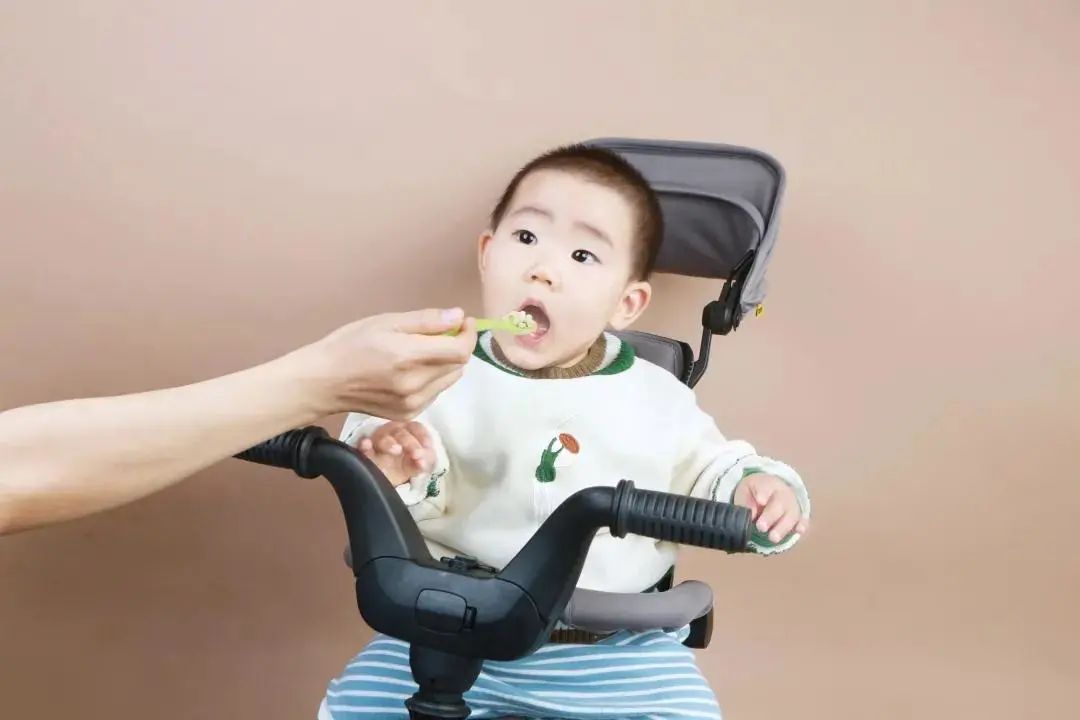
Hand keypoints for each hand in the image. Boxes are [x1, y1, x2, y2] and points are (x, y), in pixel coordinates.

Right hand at [287, 308, 476, 419]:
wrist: (324, 382)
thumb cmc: (350, 344)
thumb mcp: (386, 322)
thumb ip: (426, 321)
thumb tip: (458, 316)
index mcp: (409, 357)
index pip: (460, 350)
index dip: (468, 335)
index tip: (464, 322)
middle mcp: (416, 385)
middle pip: (458, 365)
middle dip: (457, 346)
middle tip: (443, 332)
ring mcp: (413, 403)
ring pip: (449, 380)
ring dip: (446, 363)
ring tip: (424, 351)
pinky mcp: (408, 414)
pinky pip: (435, 393)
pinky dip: (433, 379)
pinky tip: (412, 370)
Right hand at [358, 421, 435, 486]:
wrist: (382, 478)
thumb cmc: (402, 465)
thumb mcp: (414, 465)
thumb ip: (421, 464)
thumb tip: (423, 464)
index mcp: (407, 431)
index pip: (416, 428)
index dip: (423, 437)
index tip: (427, 449)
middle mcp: (392, 432)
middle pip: (401, 432)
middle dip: (411, 443)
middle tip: (417, 455)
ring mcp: (377, 440)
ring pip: (383, 438)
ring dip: (390, 443)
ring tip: (397, 450)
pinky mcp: (364, 451)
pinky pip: (362, 445)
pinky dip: (364, 445)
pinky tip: (366, 445)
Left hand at [732, 473, 808, 543]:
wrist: (769, 488)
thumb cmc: (754, 491)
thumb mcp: (745, 491)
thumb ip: (745, 502)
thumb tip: (750, 514)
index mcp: (768, 484)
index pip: (766, 487)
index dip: (763, 493)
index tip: (761, 500)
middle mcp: (783, 494)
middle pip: (779, 504)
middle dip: (770, 516)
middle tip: (761, 527)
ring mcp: (792, 505)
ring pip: (791, 515)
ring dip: (783, 527)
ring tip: (773, 538)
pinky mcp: (798, 516)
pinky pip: (803, 520)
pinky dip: (802, 525)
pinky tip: (799, 531)